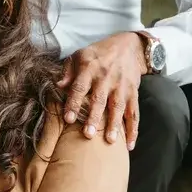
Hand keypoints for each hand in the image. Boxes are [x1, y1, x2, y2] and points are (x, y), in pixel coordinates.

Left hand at [58, 32, 146, 149]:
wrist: (128, 46)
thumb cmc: (98, 54)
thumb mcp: (79, 55)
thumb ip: (67, 72)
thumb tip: (57, 86)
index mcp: (89, 69)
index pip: (80, 87)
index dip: (74, 103)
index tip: (68, 119)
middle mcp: (106, 78)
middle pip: (99, 100)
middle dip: (94, 117)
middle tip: (88, 135)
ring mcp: (121, 86)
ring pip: (118, 107)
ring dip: (114, 125)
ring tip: (110, 141)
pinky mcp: (133, 93)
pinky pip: (134, 113)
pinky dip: (133, 129)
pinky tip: (130, 145)